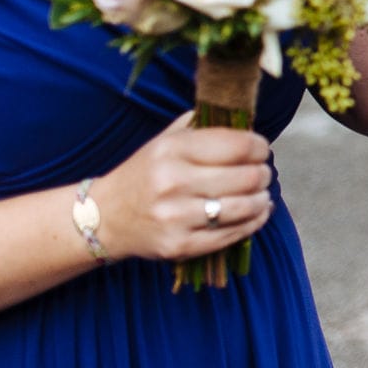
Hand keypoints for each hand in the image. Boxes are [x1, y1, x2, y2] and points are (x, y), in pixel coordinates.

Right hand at [92, 111, 274, 261]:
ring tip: (262, 193)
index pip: (238, 145)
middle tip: (264, 172)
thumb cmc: (144, 174)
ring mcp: (176, 216)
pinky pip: (231, 234)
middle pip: (247, 177)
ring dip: (262, 199)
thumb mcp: (165, 140)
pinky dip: (253, 222)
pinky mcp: (180, 245)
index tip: (262, 149)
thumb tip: (245, 122)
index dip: (259, 147)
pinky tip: (256, 213)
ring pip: (244, 207)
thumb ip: (202, 126)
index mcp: (172, 150)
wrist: (104, 217)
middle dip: (263, 173)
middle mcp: (173, 182)